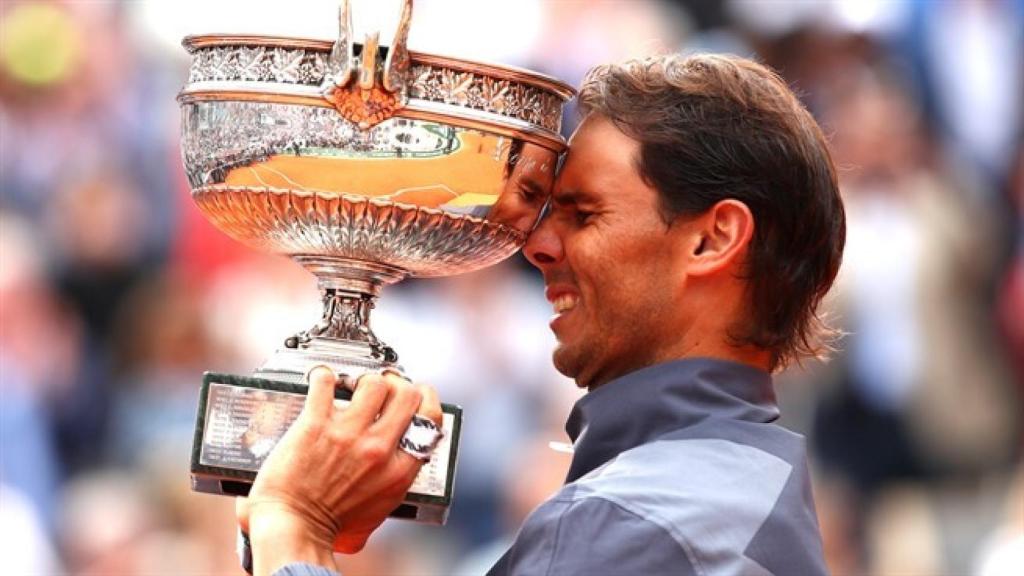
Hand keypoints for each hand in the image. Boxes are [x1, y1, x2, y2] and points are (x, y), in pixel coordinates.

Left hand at [235, 366, 442, 574]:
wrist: (293, 527)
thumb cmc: (329, 528)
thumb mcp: (377, 513)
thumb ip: (389, 487)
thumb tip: (391, 472)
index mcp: (398, 470)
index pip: (430, 418)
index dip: (426, 398)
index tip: (417, 393)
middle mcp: (378, 448)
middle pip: (407, 393)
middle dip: (398, 383)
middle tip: (384, 385)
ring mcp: (348, 433)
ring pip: (374, 383)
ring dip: (364, 380)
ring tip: (352, 384)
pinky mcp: (316, 424)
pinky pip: (326, 382)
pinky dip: (324, 376)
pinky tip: (322, 381)